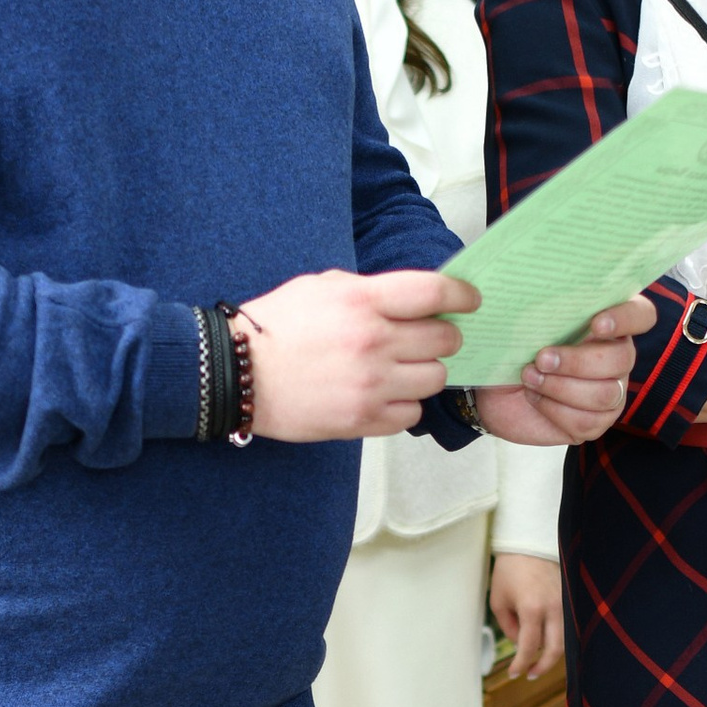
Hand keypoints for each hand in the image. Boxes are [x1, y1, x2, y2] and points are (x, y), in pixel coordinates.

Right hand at [236, 266, 465, 438]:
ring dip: (424, 372)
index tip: (469, 301)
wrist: (237, 372)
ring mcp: (370, 385)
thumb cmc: (276, 326)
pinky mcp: (362, 419)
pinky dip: (404, 405)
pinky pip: (411, 415)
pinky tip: (383, 395)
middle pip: (444, 340)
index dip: (462, 296)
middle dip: (443, 337)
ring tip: (400, 369)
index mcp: (362, 300)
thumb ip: (370, 290)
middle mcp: (372, 342)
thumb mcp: (321, 287)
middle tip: (427, 338)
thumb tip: (413, 299)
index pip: (435, 293)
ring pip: (434, 379)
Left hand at [473, 299, 646, 449]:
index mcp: (608, 322)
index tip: (596, 324)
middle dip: (578, 361)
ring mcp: (610, 392)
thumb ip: (527, 306)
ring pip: (606, 394)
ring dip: (562, 387)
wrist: (491, 391)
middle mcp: (617, 357)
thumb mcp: (519, 322)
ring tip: (530, 377)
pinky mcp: (595, 423)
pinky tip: (534, 397)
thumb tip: (505, 293)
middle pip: (622, 359)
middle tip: (541, 358)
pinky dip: (555, 410)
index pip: (641, 315)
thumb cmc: (513, 348)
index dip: (626, 318)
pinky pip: (588, 422)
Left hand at [489, 552, 563, 680]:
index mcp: (532, 609)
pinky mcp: (570, 600)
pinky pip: (567, 626)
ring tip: (538, 660)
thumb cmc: (510, 571)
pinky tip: (547, 642)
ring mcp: (566, 604)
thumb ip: (509, 627)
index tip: (514, 673)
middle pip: (555, 650)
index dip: (521, 664)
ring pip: (565, 640)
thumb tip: (521, 644)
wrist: (529, 545)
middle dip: (542, 667)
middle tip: (531, 674)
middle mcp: (553, 609)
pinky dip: (558, 638)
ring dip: (552, 654)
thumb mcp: (499, 601)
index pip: (529, 647)